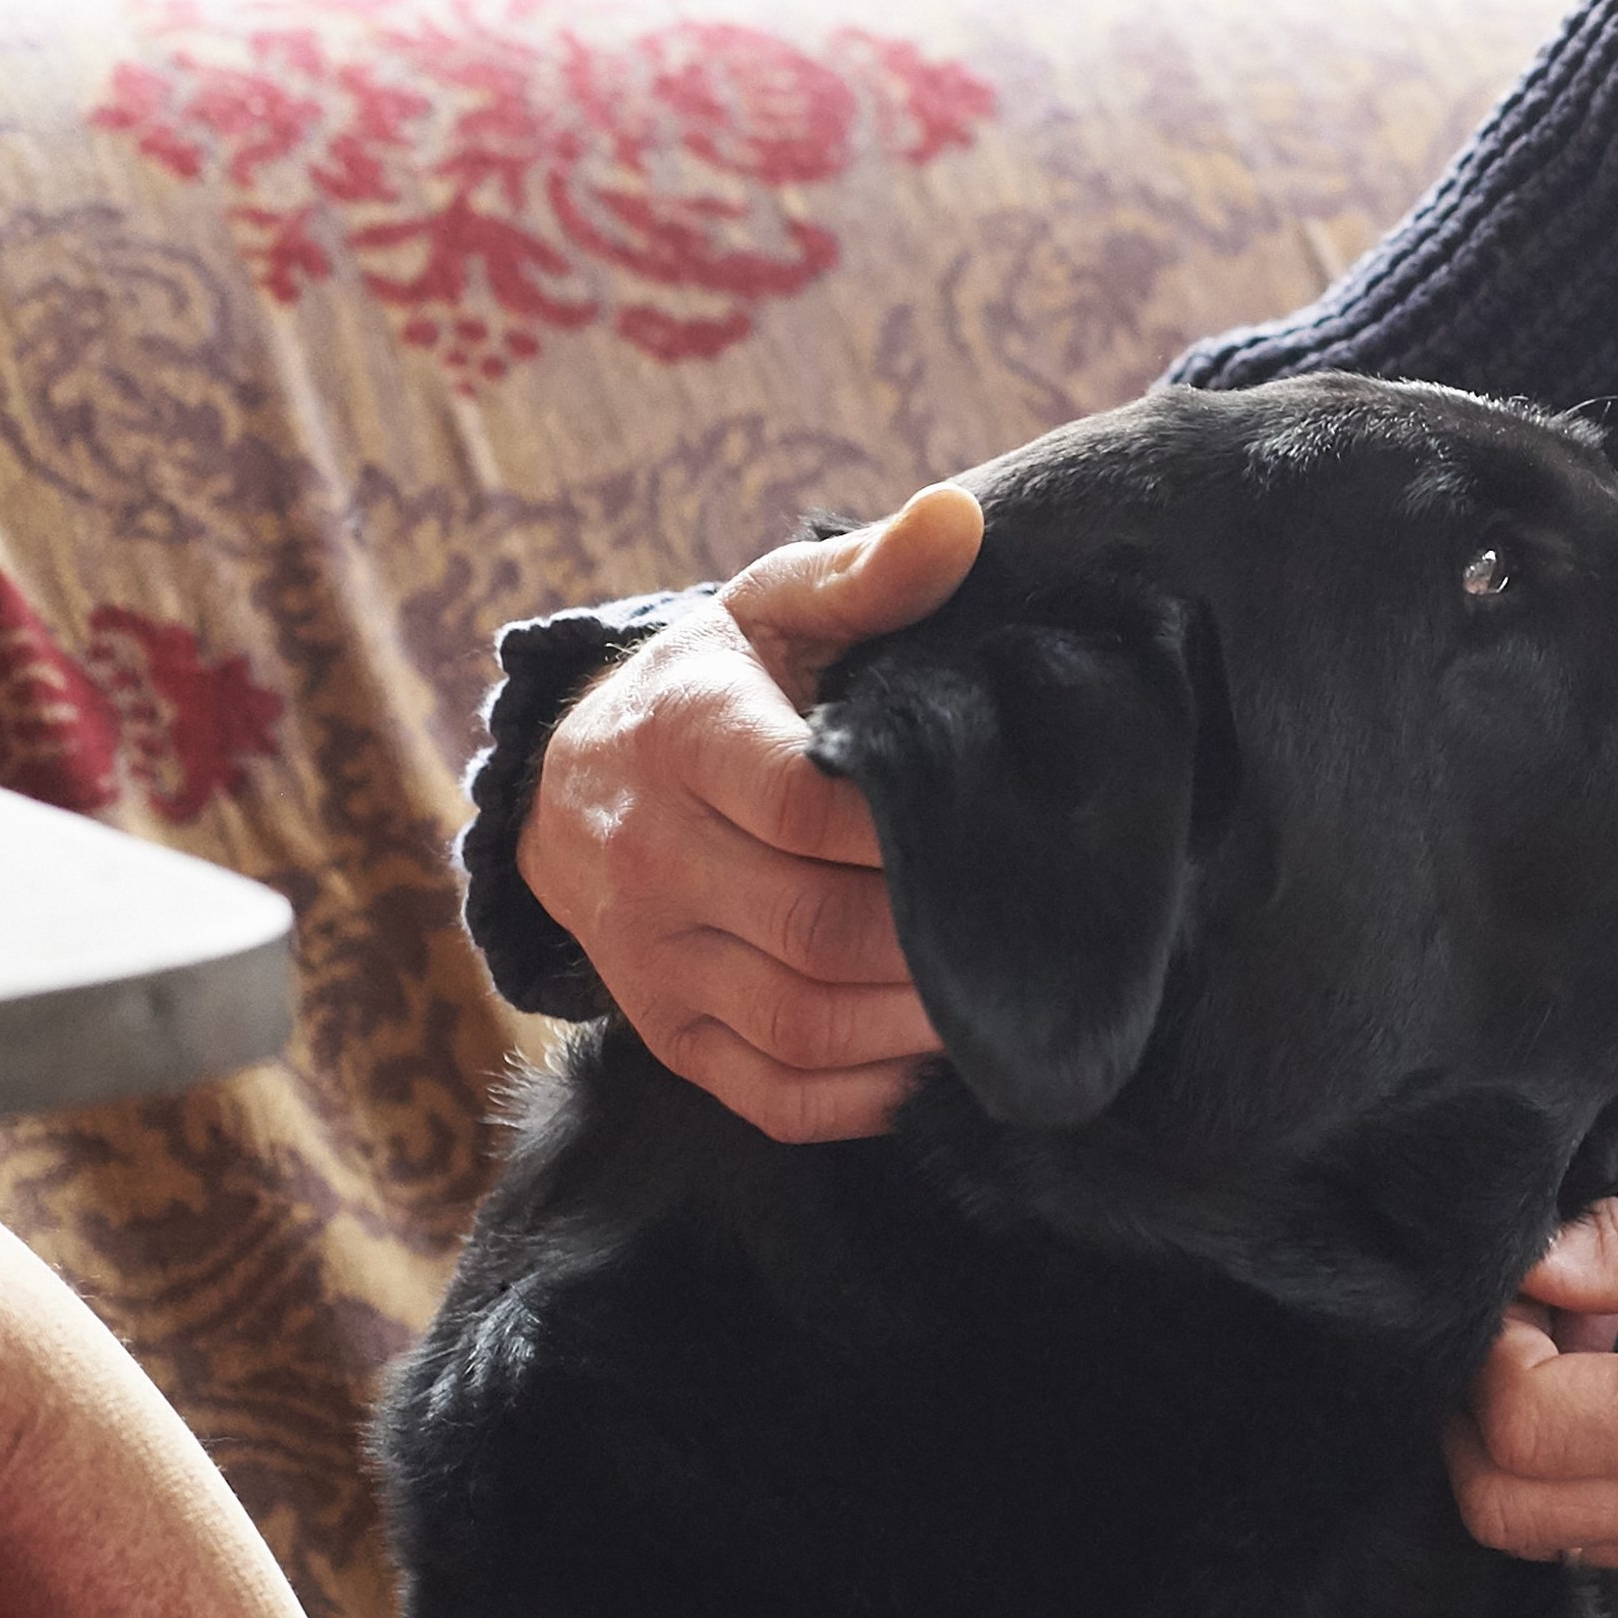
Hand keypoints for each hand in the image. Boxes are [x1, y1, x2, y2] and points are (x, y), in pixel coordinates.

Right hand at [520, 486, 987, 1143]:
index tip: (1004, 824)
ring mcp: (651, 959)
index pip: (799, 806)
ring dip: (910, 1025)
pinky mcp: (667, 1034)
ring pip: (793, 1021)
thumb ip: (868, 574)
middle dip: (930, 940)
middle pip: (806, 926)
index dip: (905, 832)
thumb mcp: (775, 607)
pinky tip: (937, 1062)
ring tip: (1009, 996)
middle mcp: (650, 859)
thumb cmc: (718, 683)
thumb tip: (960, 521)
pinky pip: (765, 1092)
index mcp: (683, 741)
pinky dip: (860, 1096)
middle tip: (1040, 930)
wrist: (577, 781)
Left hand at [1446, 1176, 1617, 1591]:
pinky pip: (1600, 1536)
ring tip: (1595, 1331)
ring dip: (1527, 1434)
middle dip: (1482, 1402)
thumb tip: (1534, 1252)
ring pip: (1538, 1530)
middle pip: (1501, 1503)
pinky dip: (1578, 1466)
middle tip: (1538, 1309)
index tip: (1530, 1273)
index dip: (1491, 1342)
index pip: (1526, 1422)